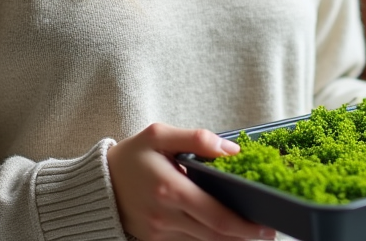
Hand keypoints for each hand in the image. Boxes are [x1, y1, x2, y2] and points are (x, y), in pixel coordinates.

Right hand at [107, 122, 275, 240]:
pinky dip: (209, 240)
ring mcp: (159, 232)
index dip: (244, 225)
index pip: (216, 216)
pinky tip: (224, 233)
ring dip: (229, 240)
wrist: (98, 183)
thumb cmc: (131, 156)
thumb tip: (231, 150)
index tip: (266, 226)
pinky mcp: (155, 240)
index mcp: (170, 189)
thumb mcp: (159, 135)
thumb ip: (197, 139)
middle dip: (244, 236)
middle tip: (267, 232)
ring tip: (250, 232)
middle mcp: (165, 216)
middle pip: (215, 235)